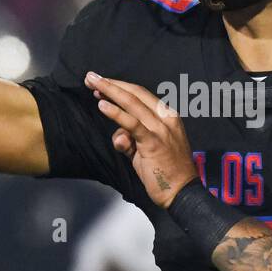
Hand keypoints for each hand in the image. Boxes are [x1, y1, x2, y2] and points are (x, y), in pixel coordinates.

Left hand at [85, 72, 198, 207]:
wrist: (180, 193)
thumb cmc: (165, 173)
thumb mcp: (144, 152)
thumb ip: (131, 141)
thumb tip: (118, 137)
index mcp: (167, 117)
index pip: (141, 95)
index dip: (120, 87)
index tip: (102, 83)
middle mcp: (166, 118)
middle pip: (135, 93)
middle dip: (111, 84)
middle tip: (91, 77)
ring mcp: (161, 129)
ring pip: (132, 103)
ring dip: (110, 91)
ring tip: (92, 85)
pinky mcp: (154, 142)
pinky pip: (132, 123)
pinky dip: (116, 113)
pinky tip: (102, 105)